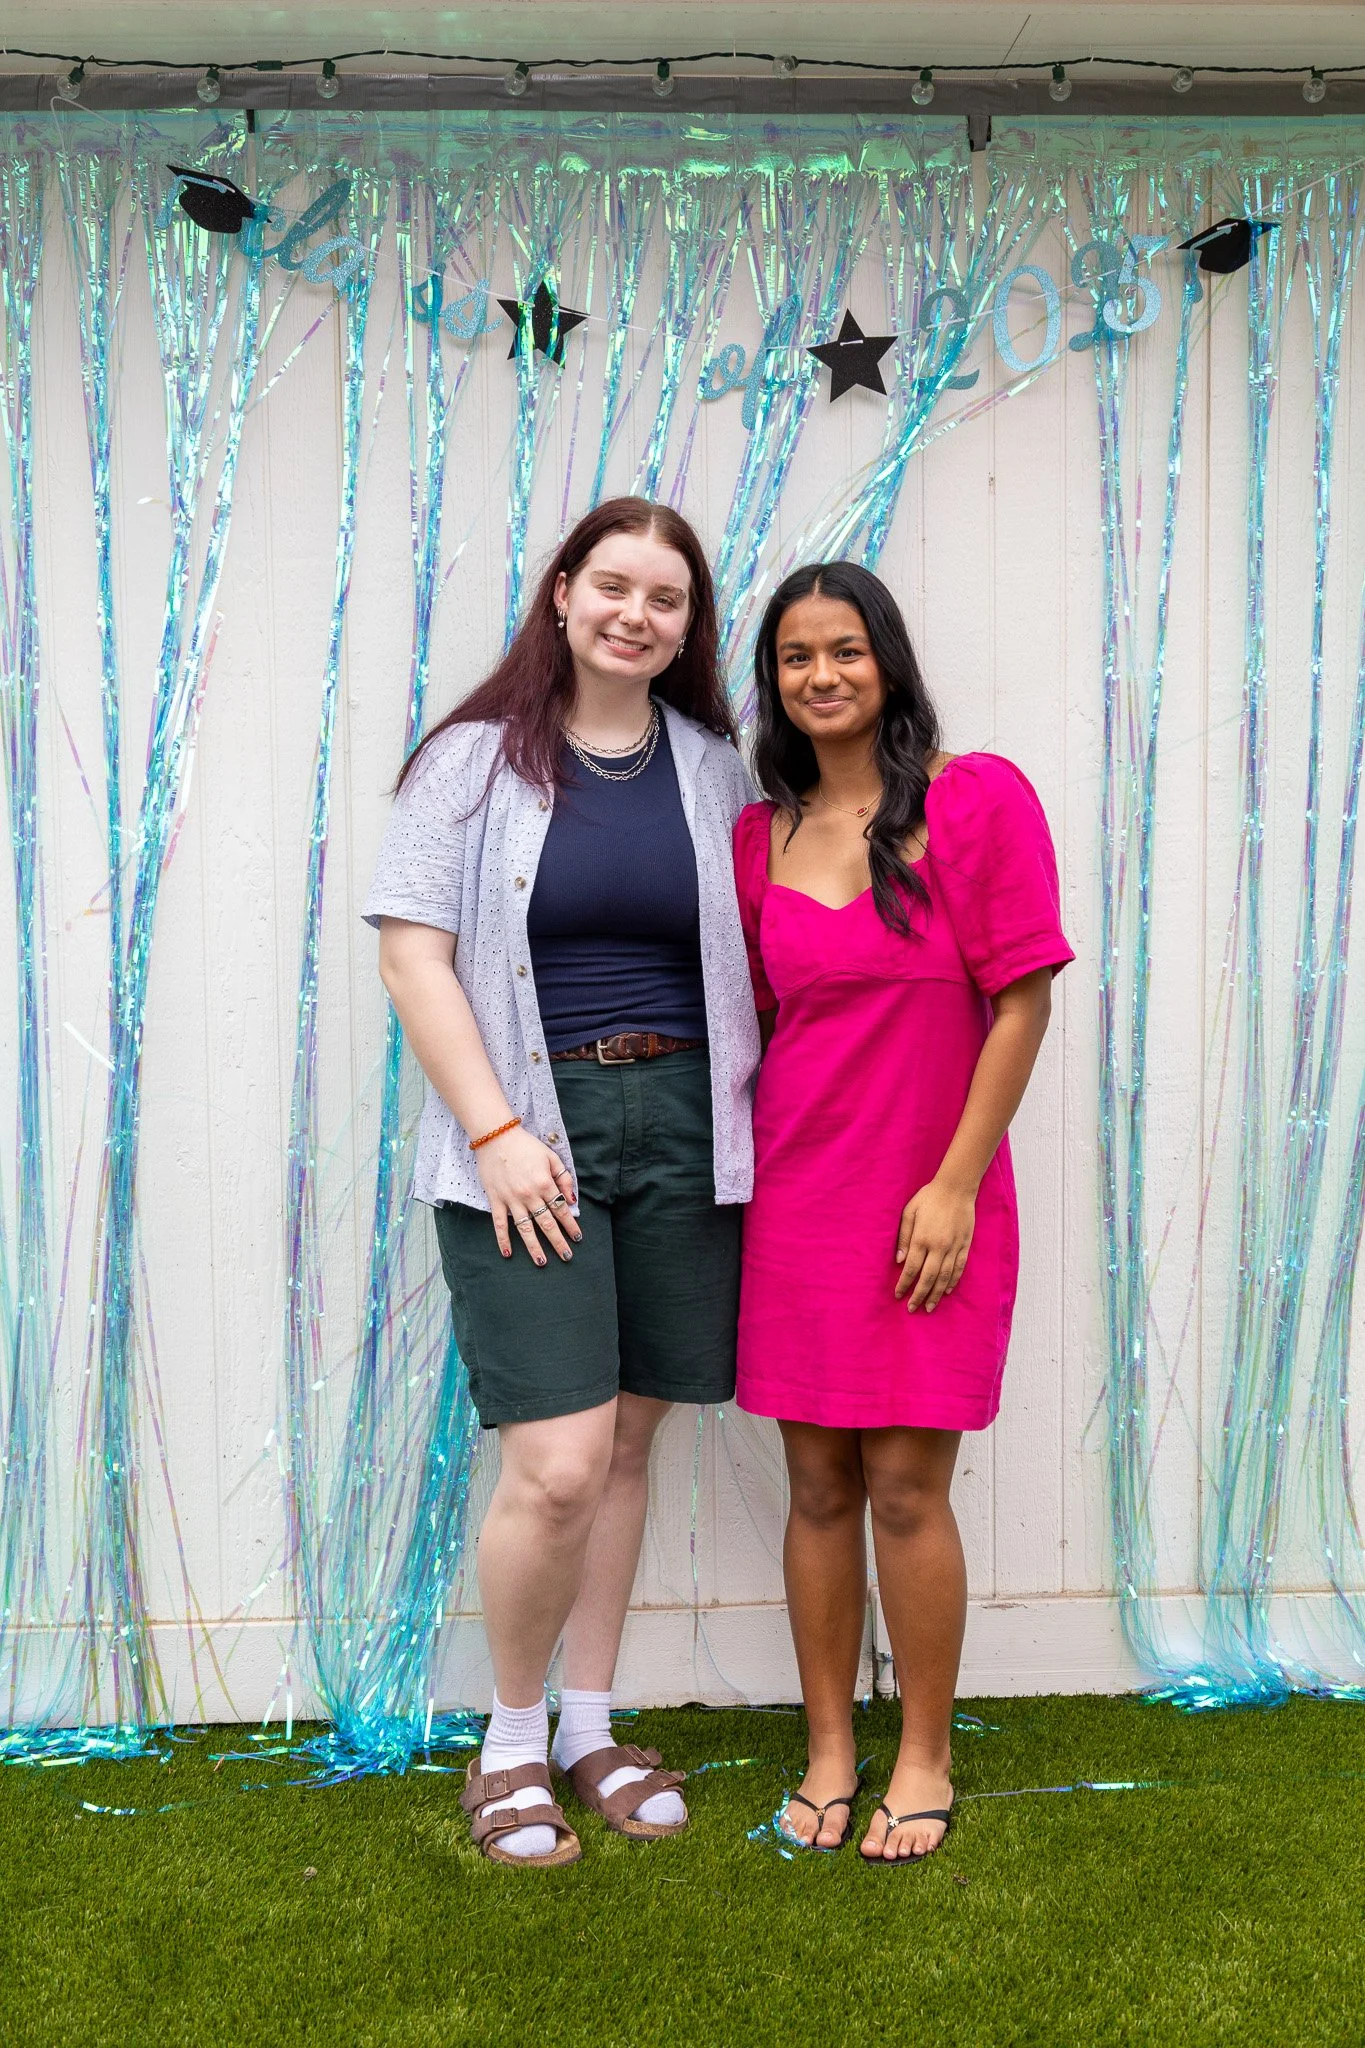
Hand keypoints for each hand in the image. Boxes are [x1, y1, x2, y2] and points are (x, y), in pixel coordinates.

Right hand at [474, 1126, 580, 1265]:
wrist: (496, 1136)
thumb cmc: (525, 1145)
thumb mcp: (551, 1157)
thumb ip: (563, 1178)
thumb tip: (572, 1199)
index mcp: (545, 1184)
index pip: (561, 1210)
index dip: (571, 1225)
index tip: (578, 1238)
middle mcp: (530, 1195)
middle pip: (546, 1224)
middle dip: (558, 1242)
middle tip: (566, 1256)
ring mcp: (511, 1200)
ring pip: (525, 1229)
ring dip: (534, 1247)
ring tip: (541, 1262)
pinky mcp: (496, 1200)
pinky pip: (499, 1224)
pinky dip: (503, 1240)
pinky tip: (508, 1253)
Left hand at [894, 1178, 974, 1311]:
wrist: (956, 1188)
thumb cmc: (928, 1198)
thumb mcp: (909, 1213)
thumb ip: (903, 1237)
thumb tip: (899, 1261)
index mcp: (922, 1239)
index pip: (911, 1269)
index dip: (904, 1284)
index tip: (898, 1295)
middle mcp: (938, 1247)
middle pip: (928, 1278)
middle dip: (919, 1295)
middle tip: (912, 1308)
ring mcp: (953, 1247)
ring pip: (944, 1277)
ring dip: (936, 1294)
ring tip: (929, 1307)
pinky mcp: (965, 1245)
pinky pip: (959, 1268)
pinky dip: (952, 1281)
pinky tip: (946, 1291)